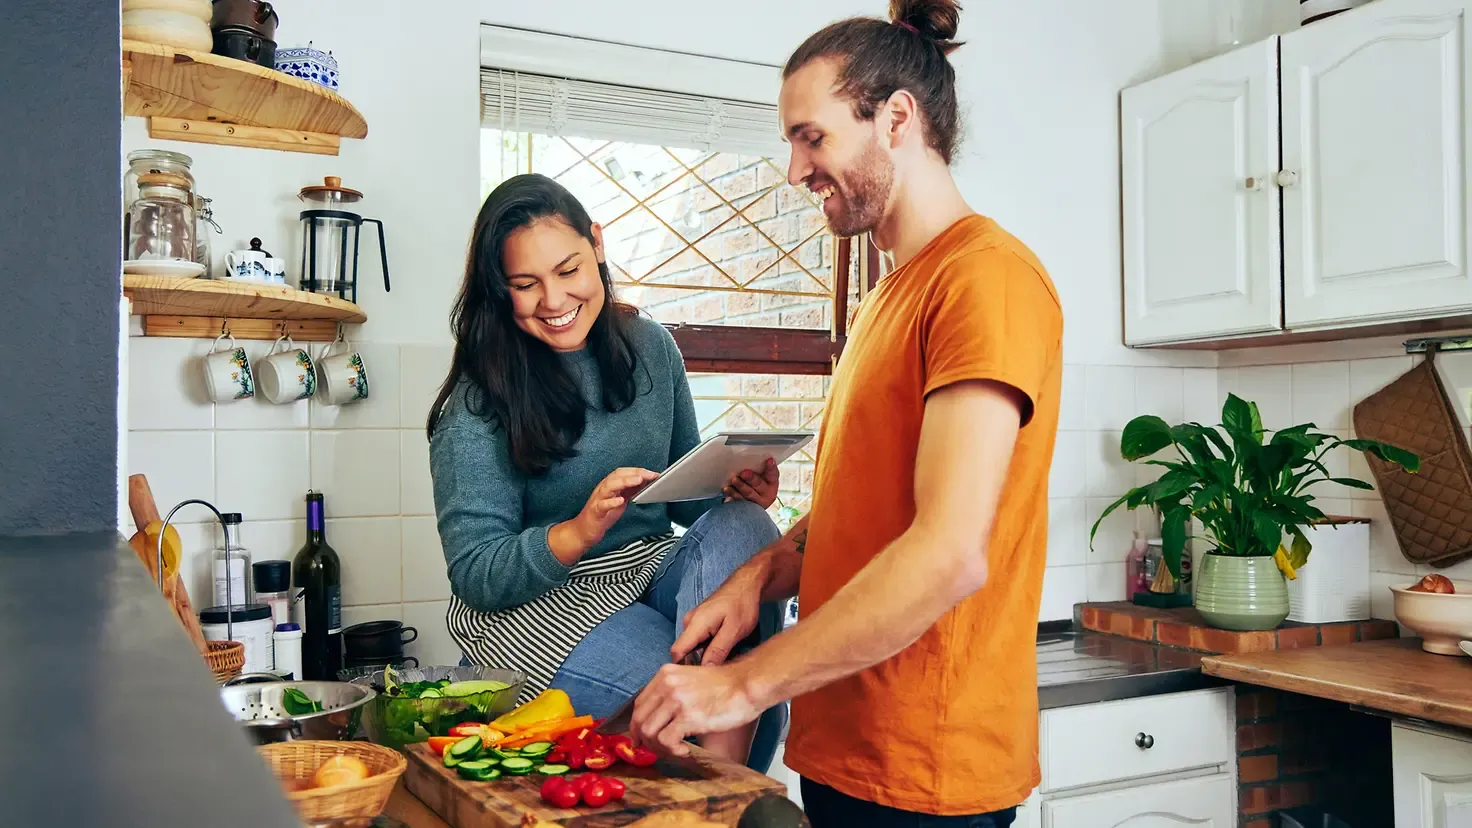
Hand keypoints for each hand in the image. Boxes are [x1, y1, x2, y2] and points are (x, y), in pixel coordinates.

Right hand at [574, 467, 658, 547]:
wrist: (584, 530)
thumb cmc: (603, 514)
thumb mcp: (620, 500)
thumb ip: (630, 490)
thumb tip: (645, 481)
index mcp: (609, 485)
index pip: (623, 472)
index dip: (638, 470)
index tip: (653, 473)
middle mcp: (603, 489)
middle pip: (617, 475)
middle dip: (634, 473)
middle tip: (649, 474)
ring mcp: (598, 500)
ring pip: (609, 486)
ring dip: (624, 482)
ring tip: (638, 480)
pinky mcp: (595, 512)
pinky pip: (602, 505)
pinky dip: (611, 502)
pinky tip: (620, 501)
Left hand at [630, 662, 762, 756]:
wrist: (748, 684)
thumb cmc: (726, 686)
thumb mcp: (691, 679)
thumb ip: (672, 693)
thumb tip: (657, 719)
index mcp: (665, 675)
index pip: (639, 705)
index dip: (638, 726)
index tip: (643, 739)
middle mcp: (667, 685)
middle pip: (640, 720)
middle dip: (646, 741)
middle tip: (659, 750)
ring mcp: (676, 701)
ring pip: (649, 732)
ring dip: (660, 747)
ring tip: (676, 749)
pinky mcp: (688, 717)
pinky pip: (666, 741)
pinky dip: (672, 751)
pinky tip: (685, 750)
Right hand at [671, 564, 762, 665]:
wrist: (746, 585)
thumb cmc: (742, 604)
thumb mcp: (734, 631)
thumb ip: (718, 651)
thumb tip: (705, 671)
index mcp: (695, 624)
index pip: (677, 652)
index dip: (684, 668)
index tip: (699, 680)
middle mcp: (689, 622)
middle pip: (684, 652)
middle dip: (697, 665)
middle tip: (716, 675)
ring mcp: (694, 622)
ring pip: (692, 648)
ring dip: (704, 657)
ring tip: (722, 662)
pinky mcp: (700, 623)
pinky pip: (698, 642)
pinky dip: (707, 649)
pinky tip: (722, 652)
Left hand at [723, 458, 778, 508]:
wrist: (752, 503)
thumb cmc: (757, 485)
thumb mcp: (761, 476)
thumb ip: (758, 467)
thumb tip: (749, 455)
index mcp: (772, 483)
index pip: (773, 474)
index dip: (771, 468)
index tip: (769, 460)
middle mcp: (766, 493)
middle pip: (759, 484)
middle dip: (752, 478)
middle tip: (744, 473)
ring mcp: (756, 502)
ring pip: (748, 494)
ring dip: (741, 486)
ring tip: (734, 480)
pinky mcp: (746, 508)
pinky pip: (739, 501)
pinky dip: (732, 494)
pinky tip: (727, 489)